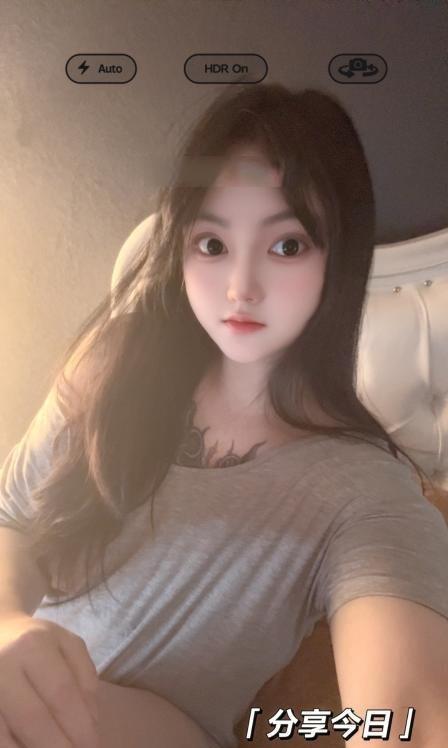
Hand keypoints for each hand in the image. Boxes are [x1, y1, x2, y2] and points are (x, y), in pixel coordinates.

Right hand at [0, 611, 99, 746]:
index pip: (61, 692)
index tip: (93, 745)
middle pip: (33, 718)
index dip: (79, 724)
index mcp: (33, 646)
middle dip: (59, 745)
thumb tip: (91, 722)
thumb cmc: (36, 643)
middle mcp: (4, 666)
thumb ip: (85, 678)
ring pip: (6, 735)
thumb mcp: (67, 645)